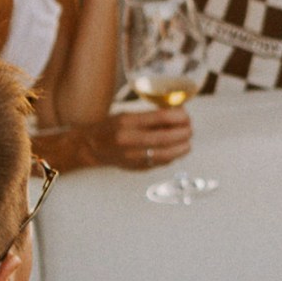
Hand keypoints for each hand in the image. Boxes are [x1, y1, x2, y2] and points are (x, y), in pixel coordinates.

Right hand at [76, 106, 193, 171]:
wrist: (91, 147)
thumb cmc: (111, 127)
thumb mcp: (127, 114)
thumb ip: (151, 115)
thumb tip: (179, 113)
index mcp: (127, 122)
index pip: (161, 118)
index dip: (179, 116)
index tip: (186, 115)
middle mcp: (129, 140)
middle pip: (166, 138)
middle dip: (183, 133)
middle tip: (190, 128)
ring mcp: (133, 156)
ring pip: (166, 154)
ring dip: (182, 147)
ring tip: (187, 142)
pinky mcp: (136, 167)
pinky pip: (160, 163)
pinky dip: (172, 156)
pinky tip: (177, 150)